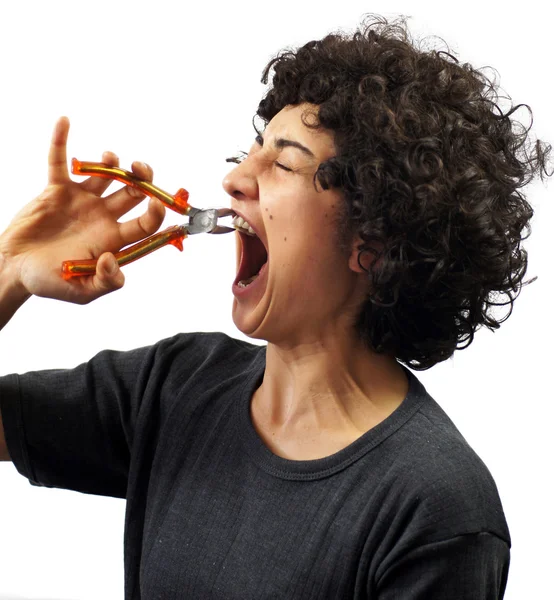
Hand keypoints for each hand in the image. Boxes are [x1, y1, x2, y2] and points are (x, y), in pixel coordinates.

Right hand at [0, 117, 165, 303]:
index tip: (157, 203)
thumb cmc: (50, 282)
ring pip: (104, 174)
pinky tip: (65, 121)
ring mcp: (82, 201)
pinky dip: (60, 142)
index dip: (156, 213)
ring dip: (110, 162)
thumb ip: (105, 281)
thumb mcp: (82, 291)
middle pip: (133, 192)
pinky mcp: (57, 190)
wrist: (15, 269)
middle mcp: (104, 217)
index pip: (145, 223)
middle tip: (140, 169)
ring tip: (110, 158)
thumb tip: (112, 259)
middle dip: (142, 178)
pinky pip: (59, 161)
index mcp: (115, 239)